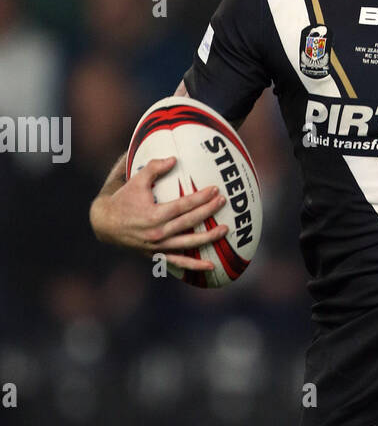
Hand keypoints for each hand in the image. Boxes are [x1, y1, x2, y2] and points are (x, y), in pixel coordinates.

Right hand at [90, 155, 227, 273]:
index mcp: (154, 215)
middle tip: (224, 201)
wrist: (104, 224)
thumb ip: (154, 167)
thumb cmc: (122, 199)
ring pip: (189, 244)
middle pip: (190, 222)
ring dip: (209, 237)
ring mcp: (159, 246)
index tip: (215, 189)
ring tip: (225, 229)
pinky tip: (211, 266)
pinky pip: (179, 262)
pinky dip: (195, 266)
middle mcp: (158, 233)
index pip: (184, 205)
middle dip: (209, 211)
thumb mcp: (135, 180)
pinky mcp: (157, 255)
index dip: (201, 197)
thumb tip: (174, 159)